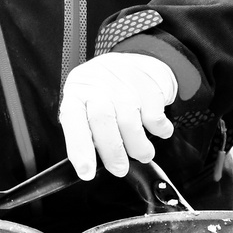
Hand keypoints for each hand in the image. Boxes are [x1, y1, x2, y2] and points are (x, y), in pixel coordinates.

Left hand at [58, 52, 176, 180]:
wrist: (138, 60)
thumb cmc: (107, 90)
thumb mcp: (87, 103)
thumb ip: (86, 129)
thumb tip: (90, 163)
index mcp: (78, 92)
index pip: (73, 120)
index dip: (79, 148)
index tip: (87, 172)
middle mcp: (99, 85)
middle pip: (102, 120)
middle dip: (112, 152)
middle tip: (119, 169)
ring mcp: (124, 83)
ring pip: (130, 123)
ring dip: (138, 147)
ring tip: (141, 153)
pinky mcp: (149, 86)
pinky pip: (155, 118)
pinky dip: (159, 131)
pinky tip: (156, 131)